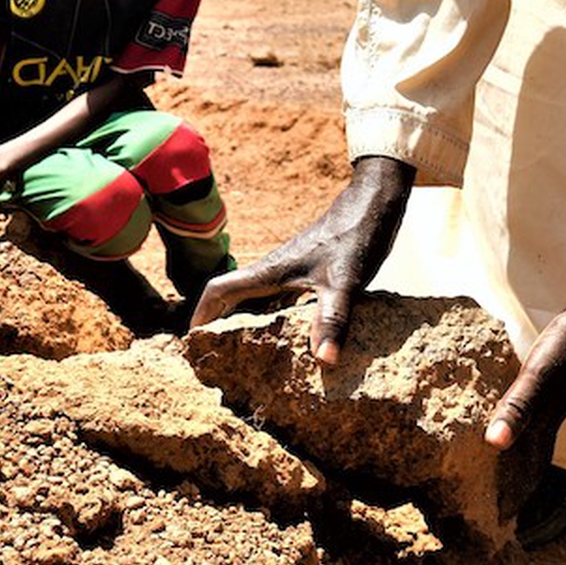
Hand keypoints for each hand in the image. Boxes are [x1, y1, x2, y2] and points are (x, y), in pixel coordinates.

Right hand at [188, 156, 414, 363]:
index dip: (202, 314)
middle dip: (217, 325)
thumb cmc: (355, 236)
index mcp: (269, 272)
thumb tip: (324, 359)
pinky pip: (281, 302)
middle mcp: (274, 272)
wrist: (373, 204)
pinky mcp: (309, 274)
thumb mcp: (344, 282)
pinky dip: (274, 321)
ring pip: (256, 301)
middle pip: (232, 299)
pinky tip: (286, 340)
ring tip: (239, 354)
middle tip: (210, 356)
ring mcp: (291, 272)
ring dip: (243, 323)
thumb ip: (331, 319)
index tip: (191, 340)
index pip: (220, 291)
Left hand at [484, 239, 565, 521]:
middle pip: (531, 460)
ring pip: (534, 439)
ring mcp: (555, 398)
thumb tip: (494, 443)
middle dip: (516, 484)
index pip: (526, 467)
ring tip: (504, 473)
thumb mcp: (539, 373)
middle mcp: (550, 414)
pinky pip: (535, 413)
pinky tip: (514, 419)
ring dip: (519, 458)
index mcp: (542, 420)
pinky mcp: (555, 380)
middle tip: (500, 510)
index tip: (503, 521)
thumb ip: (519, 406)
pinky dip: (522, 424)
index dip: (515, 494)